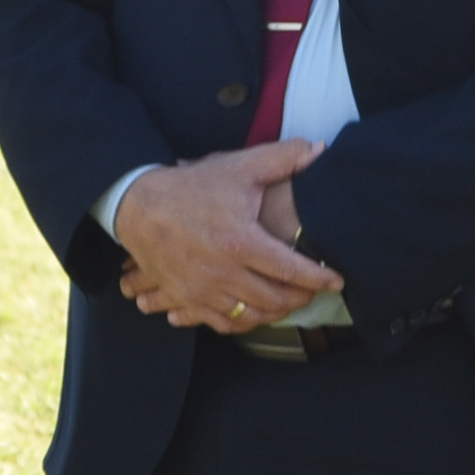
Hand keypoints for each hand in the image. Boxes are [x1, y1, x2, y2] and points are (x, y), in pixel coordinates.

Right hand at [110, 143, 337, 331]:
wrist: (138, 206)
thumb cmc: (190, 187)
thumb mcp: (237, 167)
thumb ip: (282, 158)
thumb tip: (319, 151)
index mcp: (241, 242)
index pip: (292, 269)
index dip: (320, 278)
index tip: (336, 280)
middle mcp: (224, 272)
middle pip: (276, 299)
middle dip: (302, 298)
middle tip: (313, 290)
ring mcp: (203, 290)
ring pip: (252, 315)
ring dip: (276, 312)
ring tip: (288, 301)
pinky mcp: (187, 298)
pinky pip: (223, 323)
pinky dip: (245, 321)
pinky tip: (255, 311)